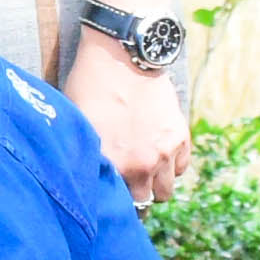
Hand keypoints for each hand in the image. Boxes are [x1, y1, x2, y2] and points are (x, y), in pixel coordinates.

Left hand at [62, 41, 193, 206]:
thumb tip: (83, 178)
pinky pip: (182, 167)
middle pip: (144, 201)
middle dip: (135, 196)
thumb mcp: (78, 126)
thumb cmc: (89, 86)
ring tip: (143, 171)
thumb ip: (86, 157)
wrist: (120, 55)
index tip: (108, 198)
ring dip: (155, 184)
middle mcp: (141, 165)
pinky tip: (158, 155)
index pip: (116, 204)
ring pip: (166, 190)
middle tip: (126, 185)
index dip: (111, 203)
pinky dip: (172, 166)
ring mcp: (164, 152)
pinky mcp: (180, 136)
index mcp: (112, 165)